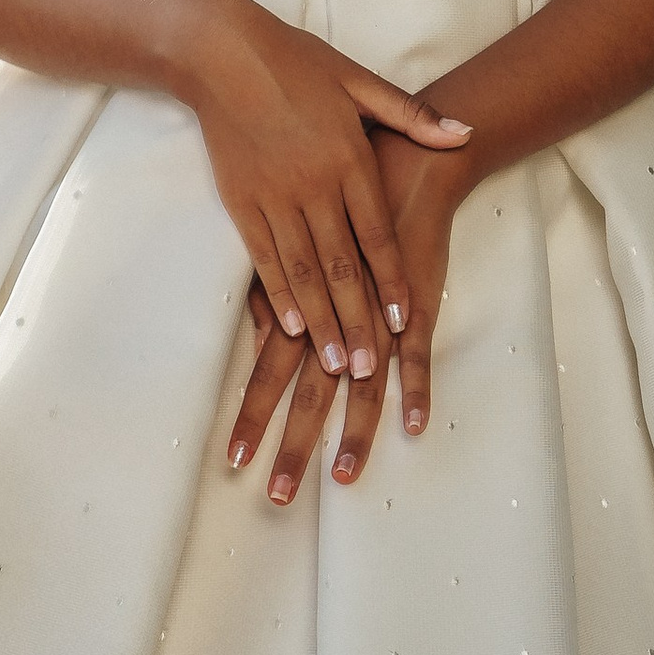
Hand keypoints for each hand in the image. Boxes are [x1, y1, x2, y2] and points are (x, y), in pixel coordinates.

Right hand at [162, 0, 467, 392]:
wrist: (222, 51)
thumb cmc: (295, 62)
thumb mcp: (358, 80)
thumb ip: (412, 115)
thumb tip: (464, 133)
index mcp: (349, 156)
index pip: (376, 233)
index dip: (389, 281)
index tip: (401, 322)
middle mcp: (314, 183)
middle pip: (340, 265)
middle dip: (356, 320)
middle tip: (368, 368)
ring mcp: (274, 195)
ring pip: (302, 270)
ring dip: (320, 320)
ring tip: (333, 362)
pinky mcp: (240, 200)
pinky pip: (262, 257)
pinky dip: (276, 294)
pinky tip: (287, 327)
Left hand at [225, 115, 474, 502]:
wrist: (398, 157)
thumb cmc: (335, 195)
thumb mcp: (294, 239)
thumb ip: (274, 285)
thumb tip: (257, 331)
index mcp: (299, 303)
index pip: (267, 372)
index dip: (251, 416)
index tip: (234, 461)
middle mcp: (333, 315)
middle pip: (307, 393)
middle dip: (290, 445)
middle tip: (276, 497)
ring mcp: (378, 313)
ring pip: (362, 387)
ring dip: (352, 435)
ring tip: (340, 479)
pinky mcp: (418, 302)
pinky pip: (419, 354)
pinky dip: (417, 390)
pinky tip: (415, 428)